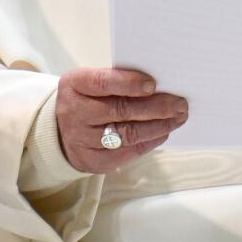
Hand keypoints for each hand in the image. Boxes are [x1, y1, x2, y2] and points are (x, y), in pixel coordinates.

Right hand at [55, 67, 187, 173]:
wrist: (60, 130)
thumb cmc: (86, 99)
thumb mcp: (90, 83)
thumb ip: (117, 81)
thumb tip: (159, 85)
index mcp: (74, 85)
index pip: (102, 82)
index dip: (129, 83)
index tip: (153, 84)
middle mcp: (75, 113)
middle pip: (120, 110)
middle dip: (156, 107)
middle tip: (180, 104)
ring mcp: (83, 139)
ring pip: (128, 134)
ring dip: (159, 125)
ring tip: (178, 118)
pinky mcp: (94, 160)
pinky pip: (129, 152)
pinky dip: (150, 141)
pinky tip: (163, 132)